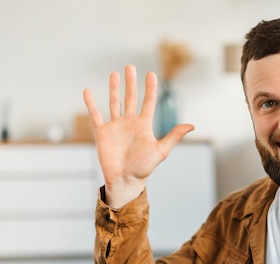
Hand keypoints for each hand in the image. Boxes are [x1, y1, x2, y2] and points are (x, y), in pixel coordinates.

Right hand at [83, 64, 194, 208]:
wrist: (125, 180)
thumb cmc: (144, 168)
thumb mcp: (161, 151)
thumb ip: (174, 136)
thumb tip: (192, 125)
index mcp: (144, 125)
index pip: (148, 102)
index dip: (150, 88)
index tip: (151, 74)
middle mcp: (130, 123)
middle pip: (131, 98)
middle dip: (131, 82)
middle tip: (130, 67)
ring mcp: (115, 126)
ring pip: (114, 102)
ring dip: (114, 88)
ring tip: (114, 73)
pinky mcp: (102, 132)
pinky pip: (95, 115)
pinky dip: (90, 103)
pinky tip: (87, 91)